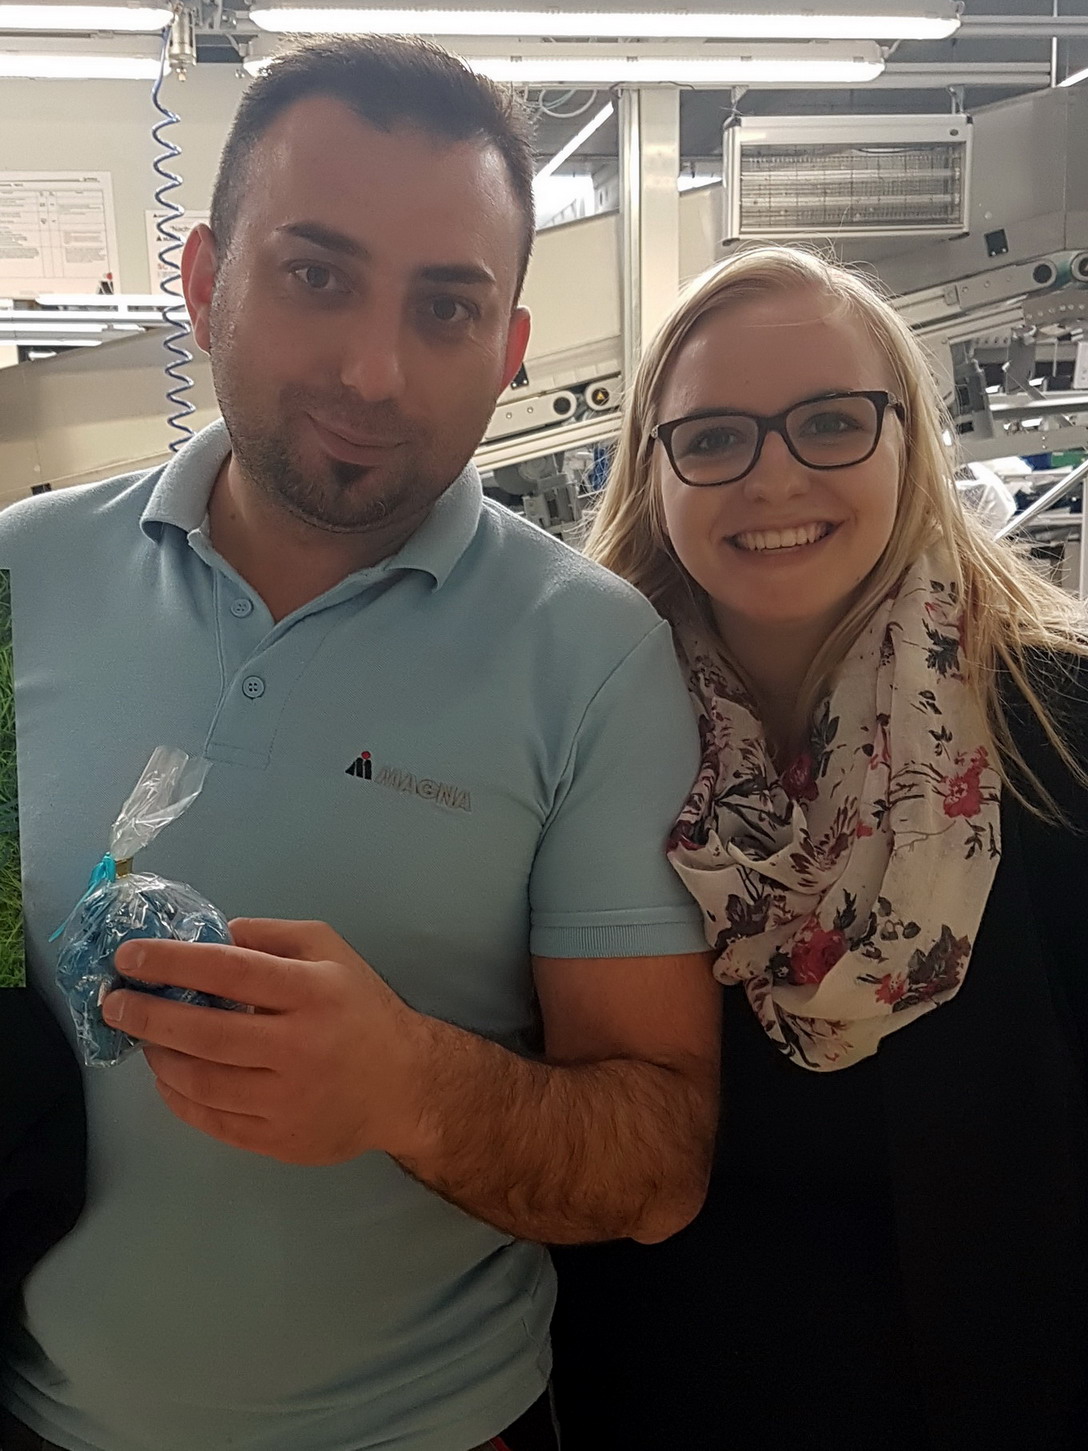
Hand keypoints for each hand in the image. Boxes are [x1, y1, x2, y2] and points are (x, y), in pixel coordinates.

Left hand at [104, 920, 426, 1164]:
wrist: (406, 1085)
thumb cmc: (362, 1009)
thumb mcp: (330, 951)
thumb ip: (272, 936)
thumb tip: (210, 937)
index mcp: (312, 993)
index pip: (229, 971)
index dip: (172, 962)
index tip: (131, 958)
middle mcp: (299, 1047)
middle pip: (205, 1033)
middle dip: (148, 1015)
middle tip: (115, 1002)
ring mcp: (287, 1101)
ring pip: (201, 1082)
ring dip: (159, 1057)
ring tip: (143, 1037)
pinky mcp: (279, 1141)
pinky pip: (212, 1120)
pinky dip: (179, 1097)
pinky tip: (169, 1076)